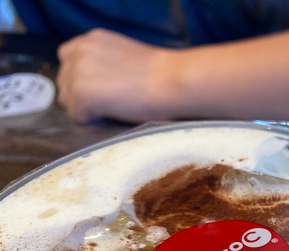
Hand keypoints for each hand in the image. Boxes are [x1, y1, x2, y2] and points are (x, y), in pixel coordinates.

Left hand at [56, 28, 174, 123]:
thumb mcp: (124, 56)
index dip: (85, 81)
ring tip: (116, 107)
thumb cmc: (161, 75)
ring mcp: (76, 72)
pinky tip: (116, 113)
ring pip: (69, 103)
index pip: (68, 64)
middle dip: (84, 97)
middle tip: (114, 102)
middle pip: (65, 85)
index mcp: (89, 40)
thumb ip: (103, 63)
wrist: (173, 81)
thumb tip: (96, 83)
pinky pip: (78, 117)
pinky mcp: (80, 94)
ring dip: (88, 110)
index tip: (105, 89)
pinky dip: (94, 121)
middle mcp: (78, 51)